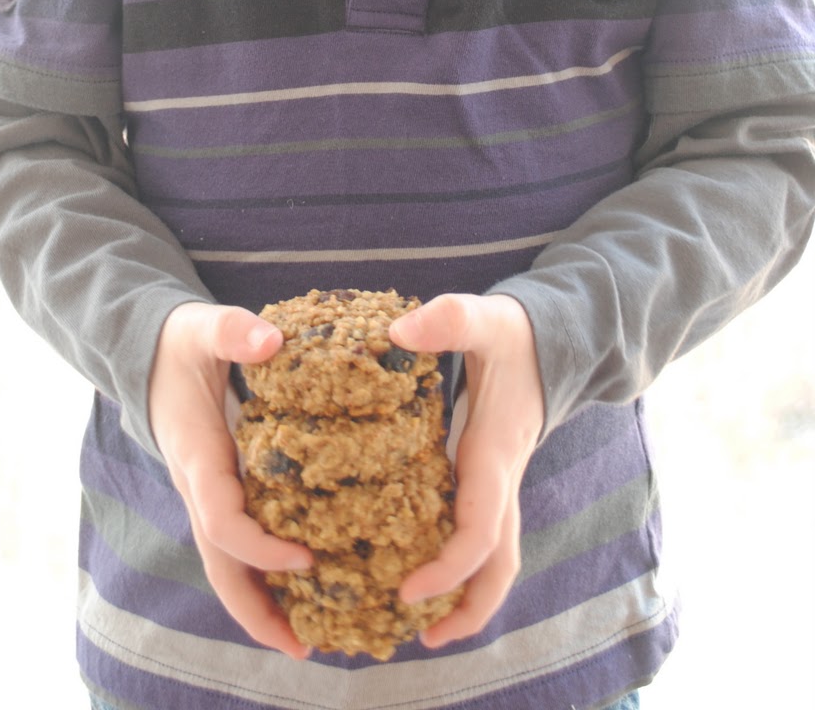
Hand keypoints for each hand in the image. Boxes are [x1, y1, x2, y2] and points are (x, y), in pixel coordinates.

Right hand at [148, 301, 312, 657]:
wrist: (146, 351)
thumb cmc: (180, 342)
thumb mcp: (202, 327)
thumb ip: (233, 331)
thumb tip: (272, 341)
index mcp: (196, 456)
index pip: (221, 521)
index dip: (259, 549)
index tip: (305, 559)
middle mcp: (196, 487)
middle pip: (220, 565)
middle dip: (255, 610)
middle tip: (304, 646)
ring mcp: (204, 494)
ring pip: (225, 564)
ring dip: (259, 604)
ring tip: (306, 640)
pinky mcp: (216, 491)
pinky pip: (234, 545)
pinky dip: (260, 575)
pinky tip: (298, 590)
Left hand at [389, 293, 543, 645]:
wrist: (556, 336)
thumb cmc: (517, 333)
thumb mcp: (486, 319)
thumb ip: (449, 320)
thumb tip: (398, 332)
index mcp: (494, 454)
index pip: (480, 531)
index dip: (448, 568)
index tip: (408, 591)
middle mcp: (502, 478)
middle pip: (497, 564)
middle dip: (467, 606)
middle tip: (423, 636)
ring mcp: (501, 480)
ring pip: (496, 556)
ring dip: (468, 595)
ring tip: (424, 624)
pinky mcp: (492, 475)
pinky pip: (482, 532)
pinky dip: (461, 561)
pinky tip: (424, 563)